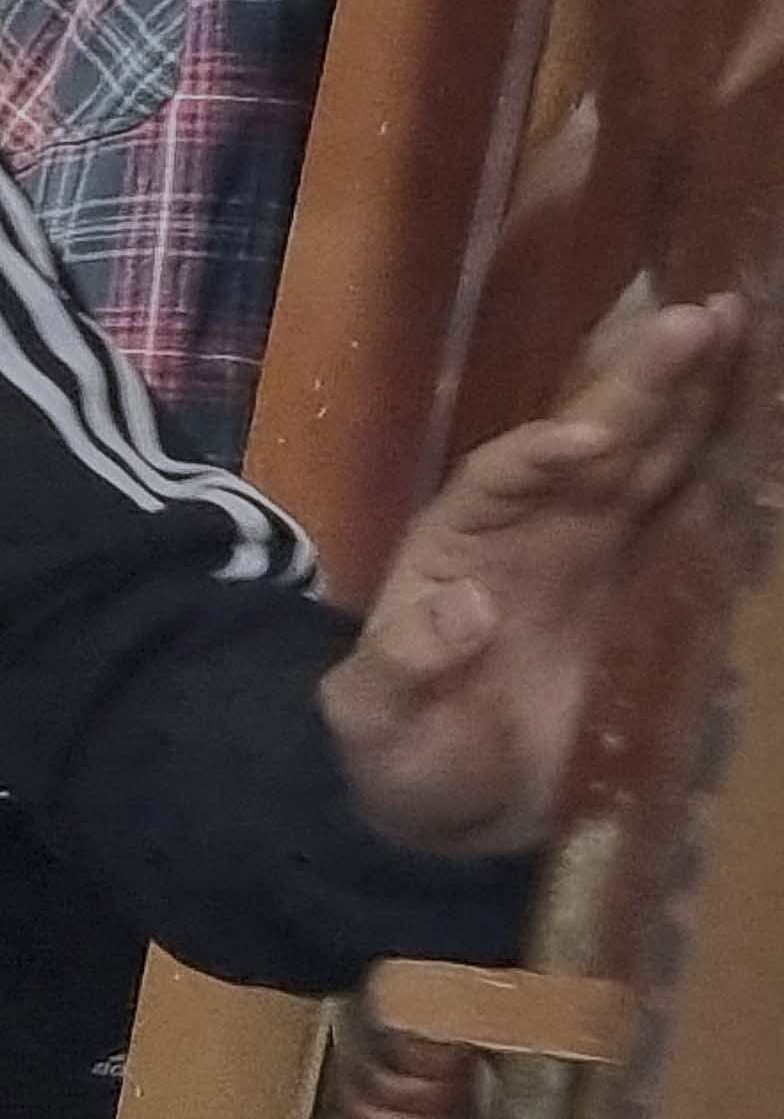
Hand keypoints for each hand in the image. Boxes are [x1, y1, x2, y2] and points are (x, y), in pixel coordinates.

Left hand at [327, 289, 744, 853]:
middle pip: (589, 444)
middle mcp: (527, 532)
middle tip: (701, 314)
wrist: (455, 805)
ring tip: (739, 323)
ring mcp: (589, 553)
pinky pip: (686, 514)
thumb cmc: (403, 758)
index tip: (588, 437)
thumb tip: (462, 606)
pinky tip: (761, 425)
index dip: (541, 454)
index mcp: (456, 548)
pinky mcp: (641, 586)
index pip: (498, 482)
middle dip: (639, 383)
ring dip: (693, 399)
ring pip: (648, 460)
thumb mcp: (374, 722)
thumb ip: (401, 668)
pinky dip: (723, 469)